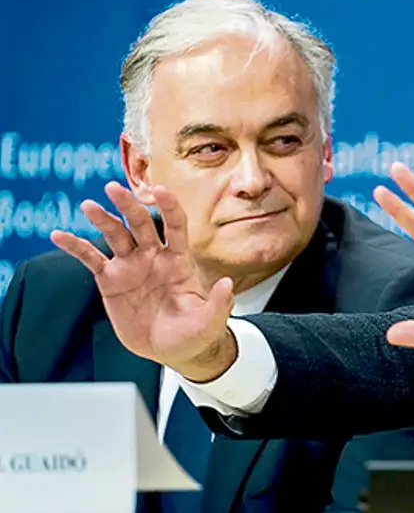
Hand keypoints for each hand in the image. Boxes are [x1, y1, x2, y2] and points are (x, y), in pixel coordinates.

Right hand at [50, 182, 235, 380]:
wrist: (174, 350)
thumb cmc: (197, 332)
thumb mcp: (211, 321)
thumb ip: (219, 303)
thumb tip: (228, 284)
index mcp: (180, 260)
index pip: (175, 225)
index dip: (168, 206)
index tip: (159, 190)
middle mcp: (154, 256)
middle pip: (140, 223)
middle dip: (128, 205)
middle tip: (113, 189)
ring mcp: (131, 266)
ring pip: (115, 235)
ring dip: (102, 219)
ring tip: (88, 205)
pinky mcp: (111, 281)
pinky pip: (90, 258)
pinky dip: (75, 246)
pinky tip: (59, 235)